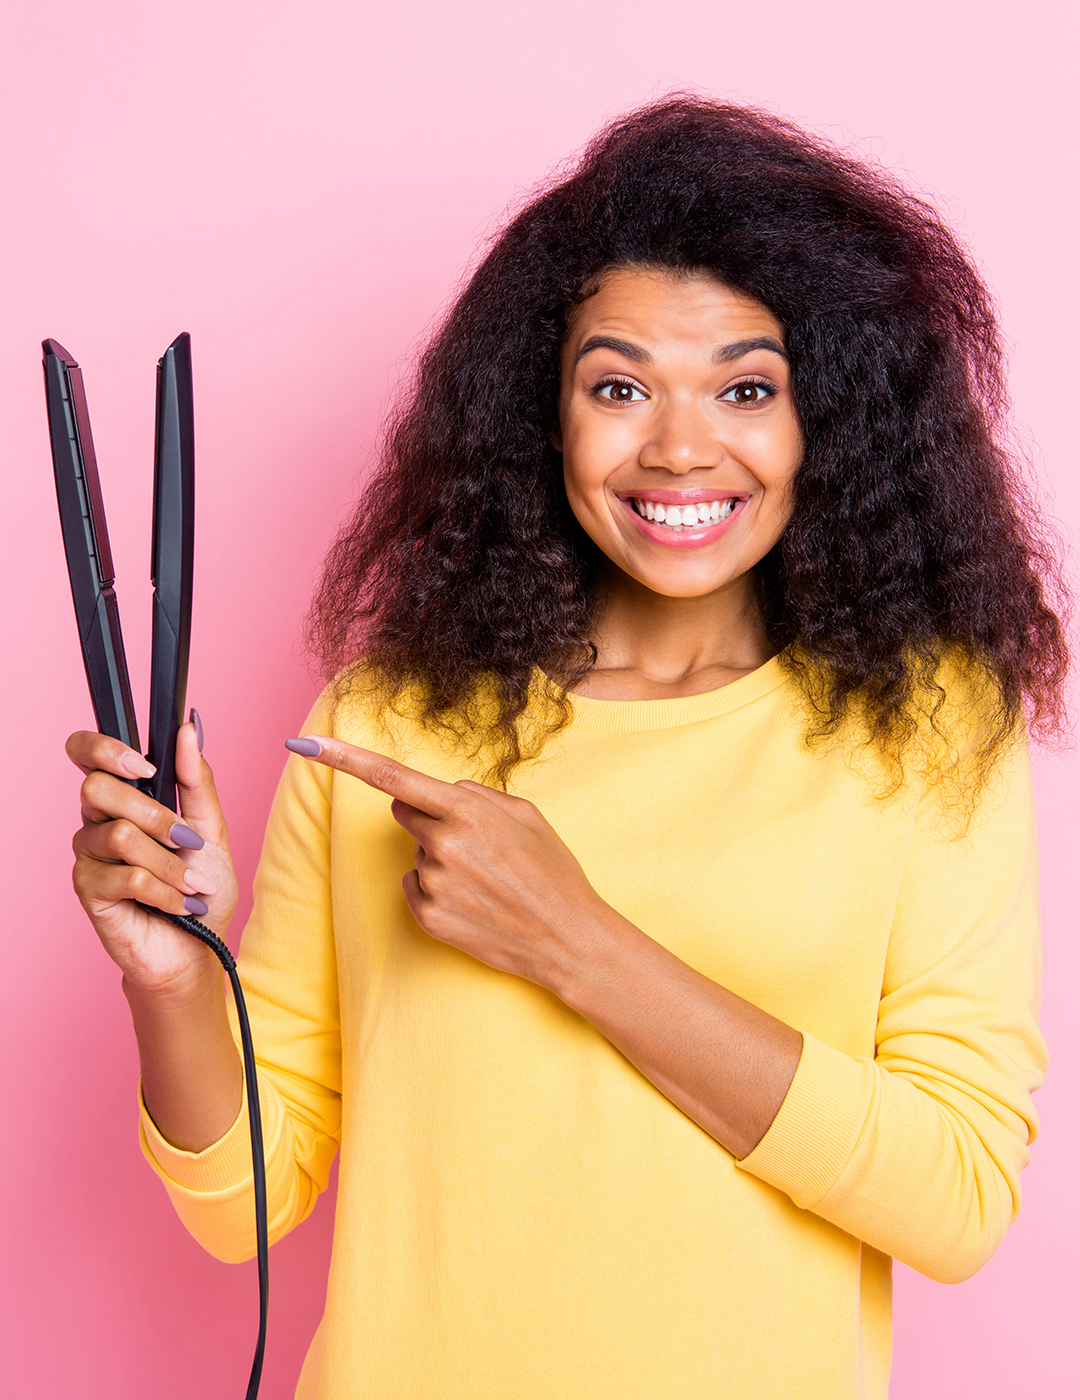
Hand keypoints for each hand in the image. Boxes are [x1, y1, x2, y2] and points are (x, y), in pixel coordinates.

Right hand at [67, 719, 238, 997]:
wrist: (198, 947)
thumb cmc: (201, 887)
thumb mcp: (210, 828)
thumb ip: (197, 780)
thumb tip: (188, 730)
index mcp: (123, 798)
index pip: (85, 752)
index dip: (103, 748)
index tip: (146, 767)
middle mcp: (97, 820)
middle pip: (98, 788)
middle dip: (155, 816)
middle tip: (188, 840)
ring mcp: (88, 855)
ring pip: (120, 835)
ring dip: (170, 863)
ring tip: (193, 884)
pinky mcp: (89, 890)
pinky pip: (127, 877)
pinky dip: (165, 891)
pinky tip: (180, 905)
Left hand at [287, 735, 610, 993]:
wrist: (566, 939)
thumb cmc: (551, 871)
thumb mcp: (525, 814)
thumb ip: (475, 794)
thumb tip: (438, 792)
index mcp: (467, 812)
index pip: (393, 778)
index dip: (344, 759)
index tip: (303, 744)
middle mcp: (442, 845)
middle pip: (404, 812)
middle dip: (428, 817)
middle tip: (474, 841)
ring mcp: (432, 883)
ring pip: (415, 852)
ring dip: (440, 858)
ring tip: (486, 879)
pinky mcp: (427, 917)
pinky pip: (413, 886)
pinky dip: (435, 890)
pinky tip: (472, 902)